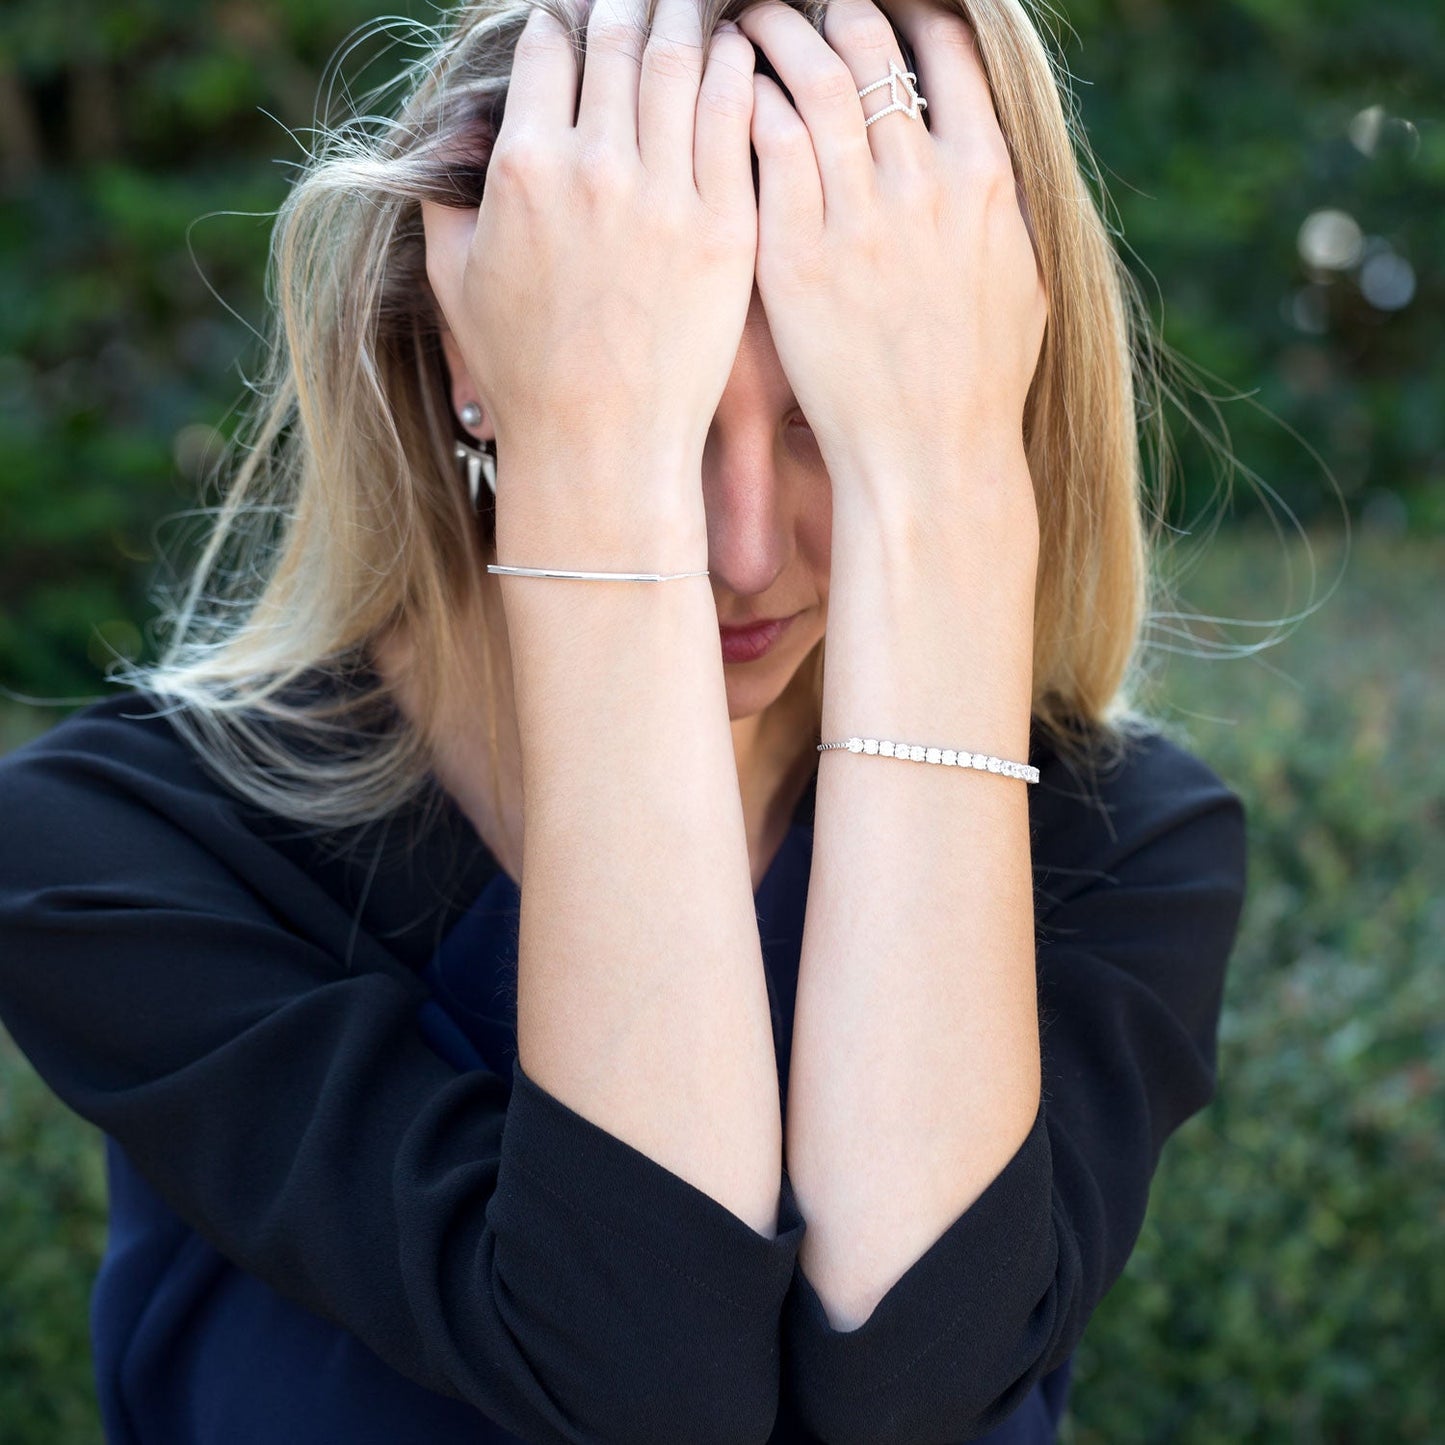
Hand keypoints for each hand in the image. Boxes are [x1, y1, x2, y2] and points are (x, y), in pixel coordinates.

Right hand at [420, 0, 757, 540]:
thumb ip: (445, 201)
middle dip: (626, 4)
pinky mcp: (725, 226)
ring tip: (689, 7)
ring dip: (683, 18)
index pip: (547, 48)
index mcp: (523, 165)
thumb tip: (452, 148)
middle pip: (616, 37)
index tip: (576, 21)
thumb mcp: (455, 282)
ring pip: (679, 61)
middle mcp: (594, 164)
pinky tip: (738, 53)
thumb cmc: (524, 373)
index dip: (562, 22)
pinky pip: (734, 116)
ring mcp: (666, 193)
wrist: (602, 444)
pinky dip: (736, 68)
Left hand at [736, 0, 1046, 506]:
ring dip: (775, 32)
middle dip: (834, 7)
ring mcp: (855, 215)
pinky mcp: (794, 253)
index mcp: (985, 177)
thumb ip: (1004, 204)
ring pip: (809, 77)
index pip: (948, 49)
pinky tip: (730, 94)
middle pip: (870, 44)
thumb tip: (987, 150)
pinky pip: (763, 143)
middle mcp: (922, 181)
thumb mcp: (1024, 282)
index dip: (913, 12)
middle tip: (805, 5)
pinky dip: (745, 101)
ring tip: (750, 20)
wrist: (926, 458)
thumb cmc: (979, 384)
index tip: (886, 8)